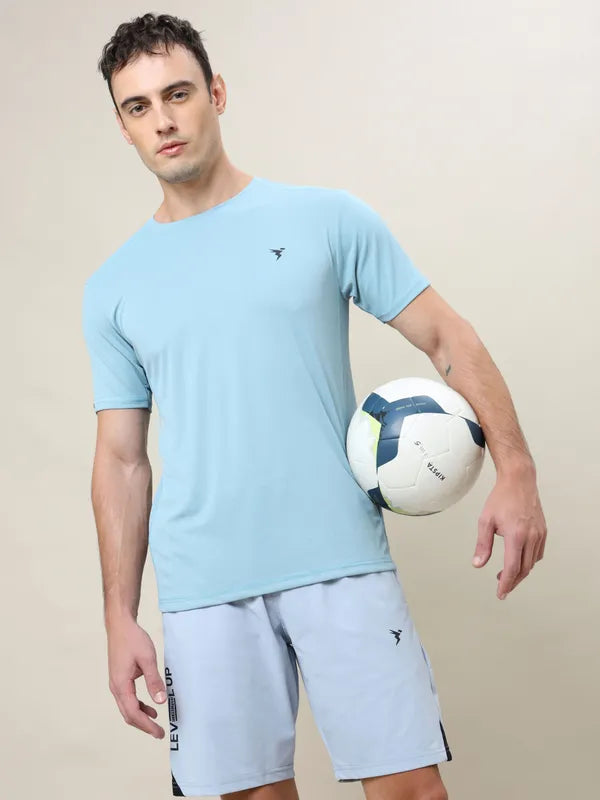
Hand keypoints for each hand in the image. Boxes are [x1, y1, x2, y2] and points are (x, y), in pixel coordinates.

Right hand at [107, 617, 166, 737]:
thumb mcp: (147, 659)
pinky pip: (128, 698)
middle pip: (128, 714)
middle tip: (159, 733)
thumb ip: (153, 681)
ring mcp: (117, 683)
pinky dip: (139, 705)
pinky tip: (150, 706)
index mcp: (121, 685)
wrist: (120, 625)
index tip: (159, 733)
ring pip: (127, 707)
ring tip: (156, 723)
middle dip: (143, 725)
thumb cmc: (133, 640)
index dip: (146, 725)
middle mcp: (116, 687)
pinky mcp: (120, 678)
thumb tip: (160, 701)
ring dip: (141, 716)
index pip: (133, 713)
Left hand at [472, 466, 546, 599]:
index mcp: (516, 535)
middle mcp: (531, 537)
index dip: (506, 583)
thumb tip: (478, 565)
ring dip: (520, 572)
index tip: (500, 593)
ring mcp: (540, 534)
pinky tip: (518, 560)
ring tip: (506, 575)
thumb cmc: (500, 499)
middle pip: (524, 569)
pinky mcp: (543, 531)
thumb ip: (483, 544)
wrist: (519, 481)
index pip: (512, 567)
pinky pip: (538, 553)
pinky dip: (529, 561)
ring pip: (532, 562)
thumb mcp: (485, 521)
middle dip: (513, 581)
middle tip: (502, 587)